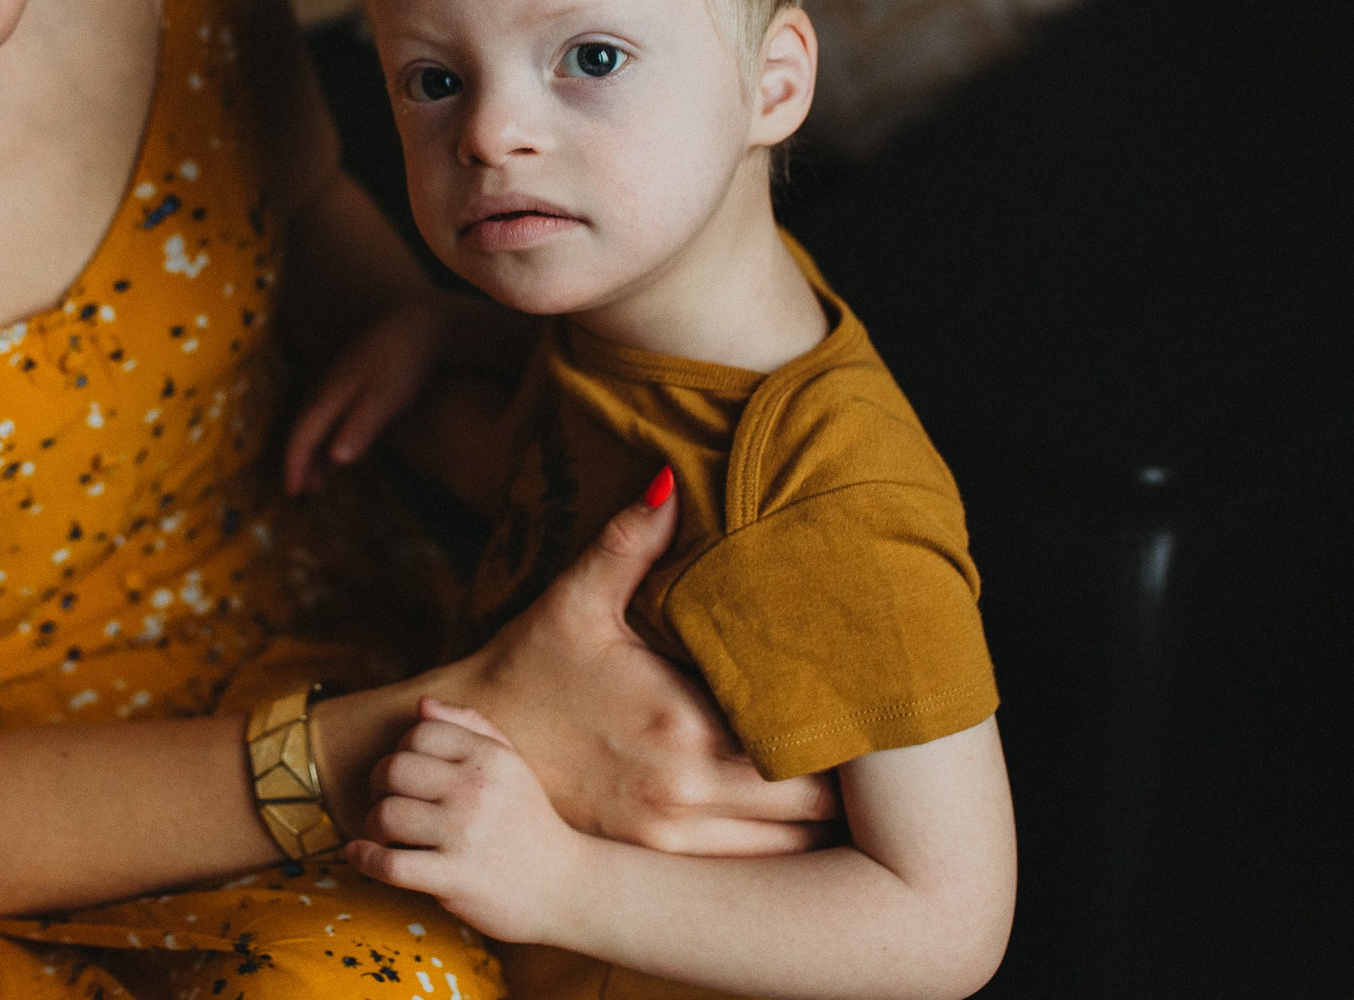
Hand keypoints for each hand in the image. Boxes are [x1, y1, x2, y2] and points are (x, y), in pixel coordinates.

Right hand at [284, 294, 452, 493]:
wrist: (421, 324)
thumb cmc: (405, 363)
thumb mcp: (386, 399)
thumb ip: (361, 428)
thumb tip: (337, 458)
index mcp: (330, 393)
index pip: (302, 434)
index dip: (294, 463)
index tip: (292, 491)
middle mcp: (327, 387)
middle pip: (304, 429)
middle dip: (299, 461)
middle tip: (298, 491)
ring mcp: (340, 383)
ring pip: (317, 423)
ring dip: (314, 453)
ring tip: (316, 483)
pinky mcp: (355, 381)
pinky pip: (332, 416)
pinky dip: (329, 438)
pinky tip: (338, 451)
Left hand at [348, 699, 587, 944]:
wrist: (567, 888)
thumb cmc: (529, 824)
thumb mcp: (511, 765)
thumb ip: (470, 726)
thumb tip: (421, 705)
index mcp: (489, 758)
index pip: (417, 734)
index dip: (399, 751)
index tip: (403, 775)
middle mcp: (477, 791)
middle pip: (393, 770)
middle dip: (377, 786)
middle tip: (385, 802)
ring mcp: (465, 836)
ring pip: (386, 815)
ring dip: (372, 826)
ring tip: (383, 834)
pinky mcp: (455, 879)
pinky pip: (389, 864)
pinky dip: (364, 859)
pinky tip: (361, 855)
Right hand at [437, 480, 841, 855]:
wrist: (467, 749)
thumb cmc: (528, 669)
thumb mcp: (575, 600)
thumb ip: (628, 541)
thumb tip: (669, 477)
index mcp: (683, 722)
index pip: (804, 743)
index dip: (855, 737)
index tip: (879, 714)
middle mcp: (686, 787)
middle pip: (813, 809)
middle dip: (853, 793)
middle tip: (886, 765)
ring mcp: (671, 836)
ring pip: (787, 854)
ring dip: (822, 831)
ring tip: (857, 804)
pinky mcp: (655, 860)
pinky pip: (745, 876)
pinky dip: (778, 857)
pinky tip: (797, 834)